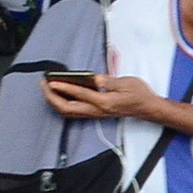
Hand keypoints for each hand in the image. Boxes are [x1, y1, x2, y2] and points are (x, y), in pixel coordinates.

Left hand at [42, 74, 162, 120]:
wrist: (149, 108)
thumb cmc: (140, 95)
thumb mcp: (127, 83)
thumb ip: (108, 81)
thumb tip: (94, 78)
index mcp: (105, 102)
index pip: (79, 94)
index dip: (64, 87)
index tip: (51, 81)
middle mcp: (98, 110)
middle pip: (67, 108)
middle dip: (52, 97)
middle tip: (44, 84)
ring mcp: (96, 113)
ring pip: (68, 112)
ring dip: (55, 102)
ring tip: (48, 90)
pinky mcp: (96, 113)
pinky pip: (74, 112)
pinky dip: (63, 105)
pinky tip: (60, 97)